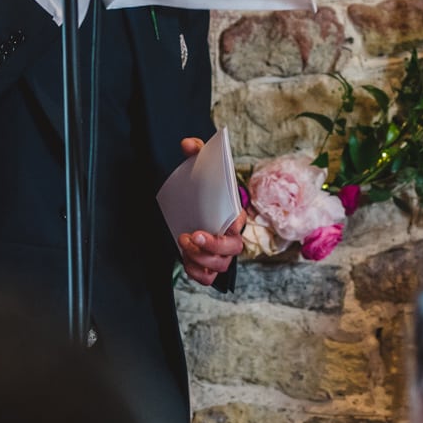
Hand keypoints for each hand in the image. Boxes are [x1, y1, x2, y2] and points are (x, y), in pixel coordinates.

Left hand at [176, 135, 244, 285]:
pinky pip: (209, 278)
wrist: (203, 202)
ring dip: (201, 260)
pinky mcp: (210, 262)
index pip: (239, 226)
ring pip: (221, 266)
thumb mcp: (204, 166)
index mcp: (235, 214)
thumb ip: (198, 152)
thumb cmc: (209, 186)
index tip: (200, 229)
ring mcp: (222, 252)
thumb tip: (187, 144)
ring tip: (183, 245)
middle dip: (210, 248)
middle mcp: (232, 236)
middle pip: (232, 251)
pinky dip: (197, 274)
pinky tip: (185, 260)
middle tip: (188, 237)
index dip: (224, 232)